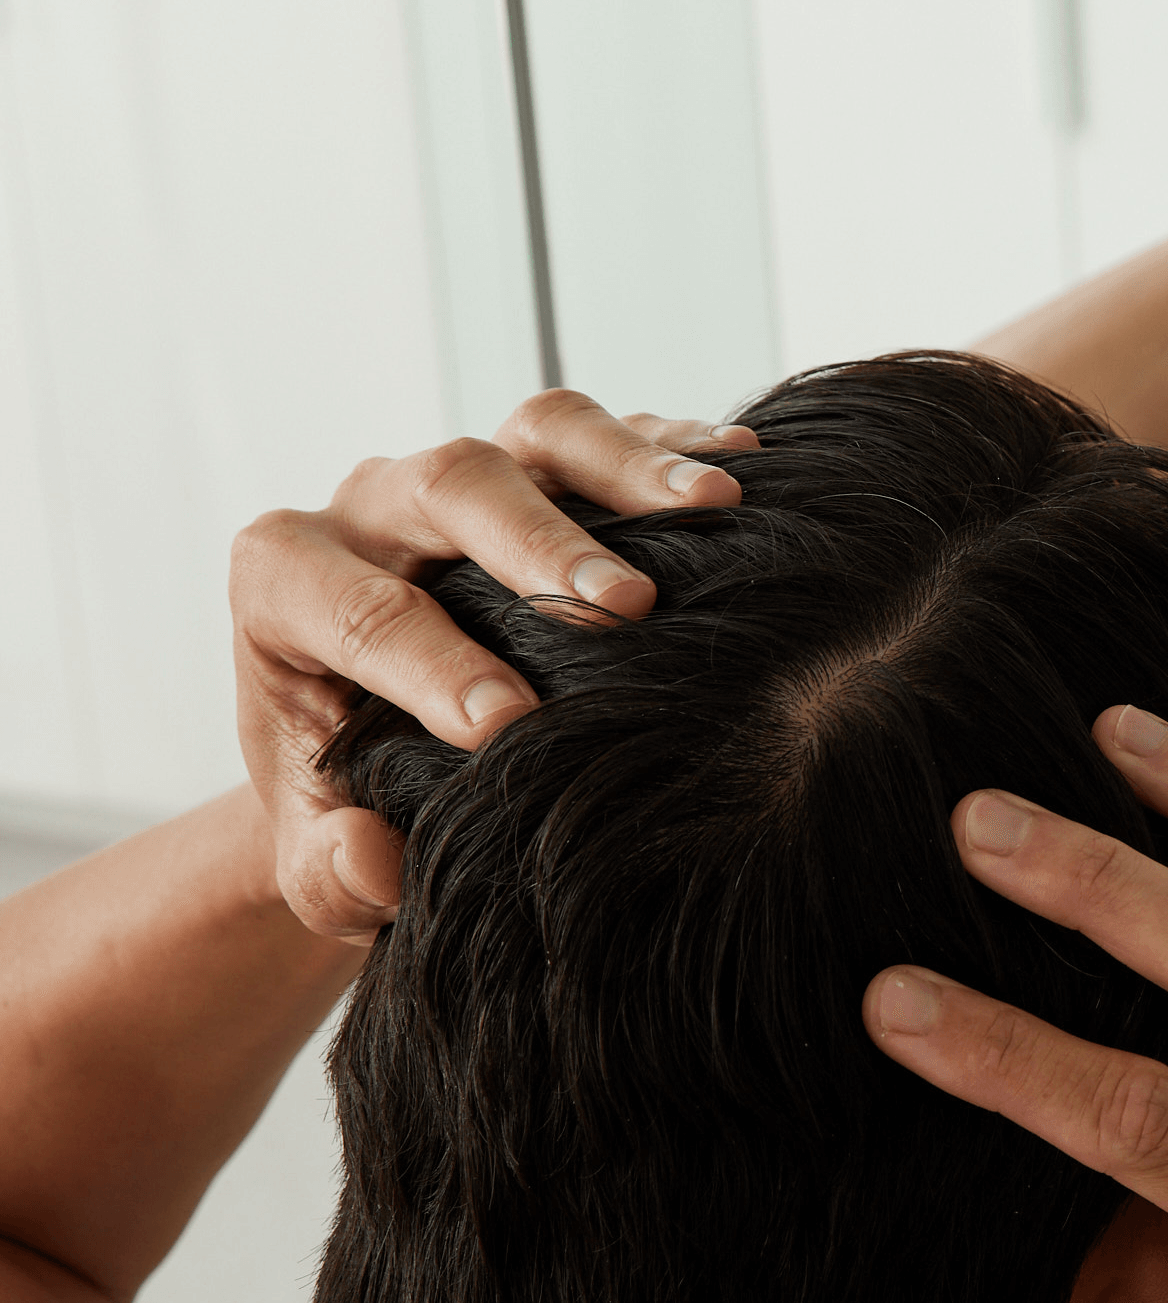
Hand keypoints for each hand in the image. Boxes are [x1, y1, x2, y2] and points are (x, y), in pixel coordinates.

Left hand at [228, 391, 756, 940]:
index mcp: (287, 587)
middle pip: (451, 483)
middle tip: (622, 610)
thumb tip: (370, 855)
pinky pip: (612, 430)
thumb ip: (328, 873)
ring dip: (626, 468)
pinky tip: (745, 471)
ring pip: (539, 431)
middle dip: (538, 545)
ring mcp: (470, 476)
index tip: (508, 724)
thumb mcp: (320, 860)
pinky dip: (678, 444)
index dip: (430, 663)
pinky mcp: (550, 468)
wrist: (383, 741)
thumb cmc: (354, 796)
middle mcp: (373, 509)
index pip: (357, 608)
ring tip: (710, 506)